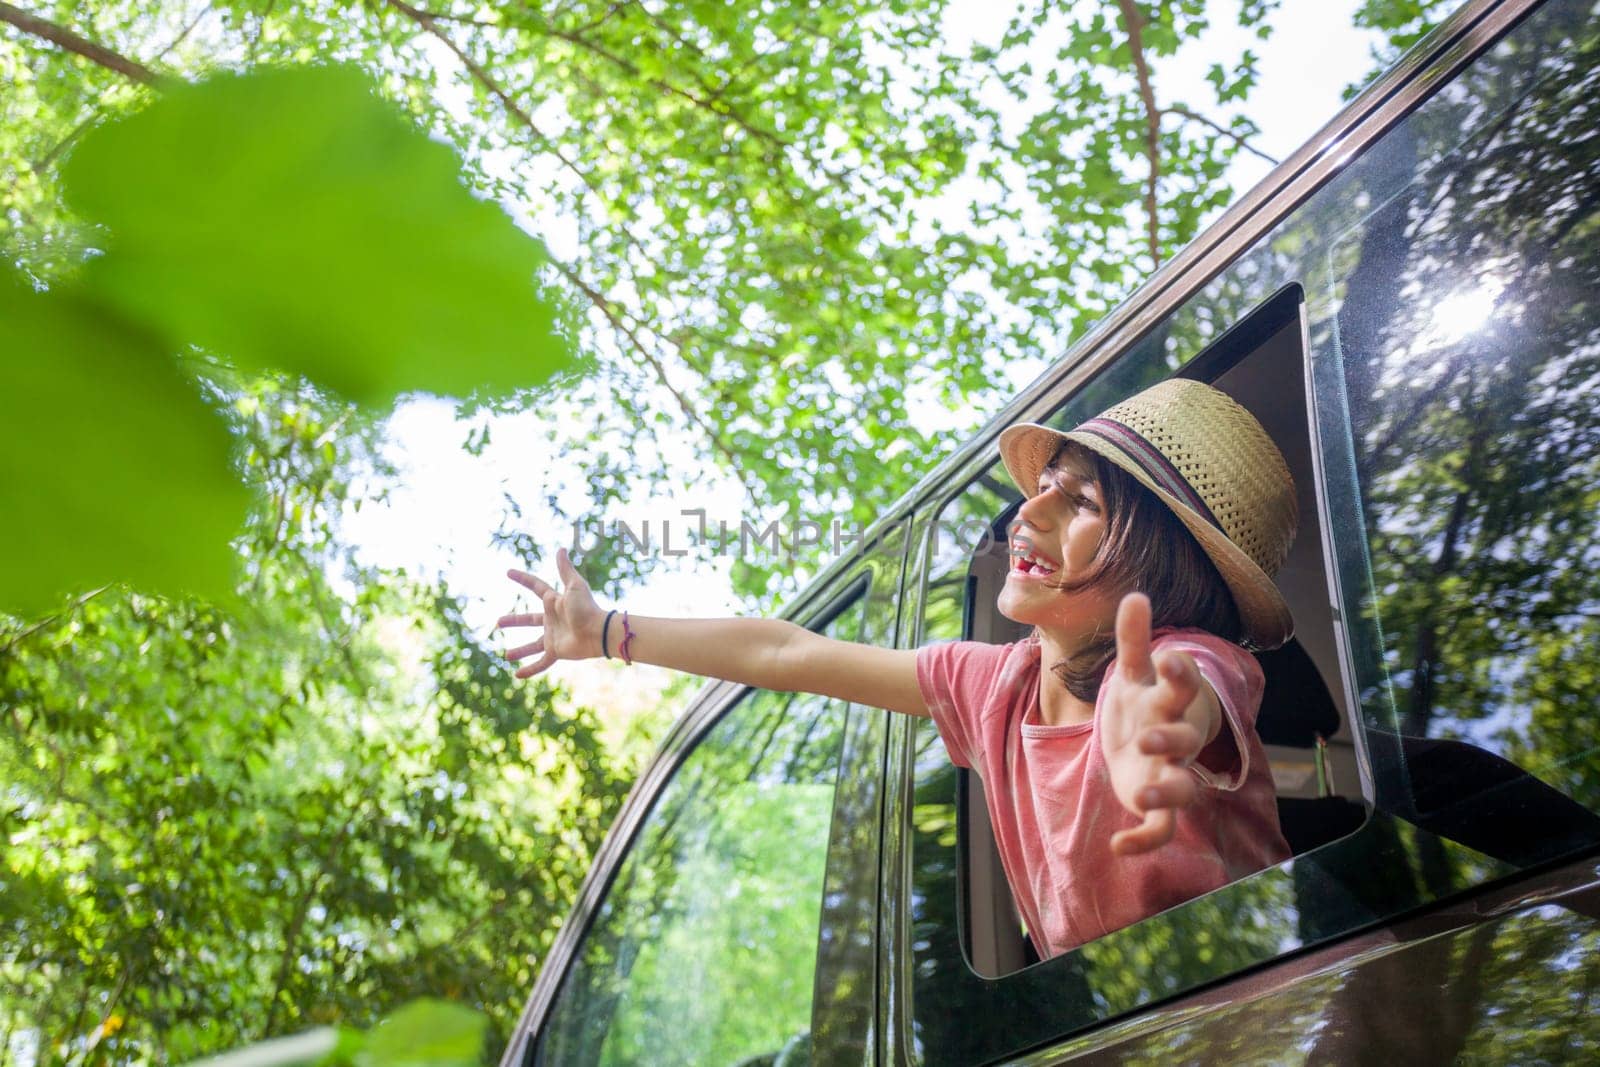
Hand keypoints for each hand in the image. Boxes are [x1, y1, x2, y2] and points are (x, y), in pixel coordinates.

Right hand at [499, 548, 605, 678]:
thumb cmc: (586, 608)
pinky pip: (541, 662)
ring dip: (520, 650)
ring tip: (506, 655)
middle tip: (498, 622)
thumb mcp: (574, 586)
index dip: (522, 579)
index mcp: (554, 602)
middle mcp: (552, 619)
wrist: (598, 632)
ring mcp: (553, 636)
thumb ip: (565, 569)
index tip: (508, 572)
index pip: (535, 587)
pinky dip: (530, 670)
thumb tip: (561, 548)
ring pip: (532, 645)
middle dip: (514, 620)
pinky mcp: (556, 651)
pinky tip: (517, 676)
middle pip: (529, 619)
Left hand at [1100, 592, 1209, 855]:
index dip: (1179, 674)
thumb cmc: (1142, 704)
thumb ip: (1132, 639)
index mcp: (1167, 702)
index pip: (1182, 685)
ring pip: (1181, 787)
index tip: (1169, 658)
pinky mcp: (1153, 801)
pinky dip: (1144, 840)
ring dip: (1167, 792)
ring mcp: (1167, 772)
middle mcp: (1173, 738)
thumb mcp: (1132, 672)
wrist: (1148, 743)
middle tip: (1148, 737)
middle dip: (1170, 738)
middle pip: (1184, 739)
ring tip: (1142, 795)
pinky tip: (1119, 847)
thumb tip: (1135, 595)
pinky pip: (1159, 827)